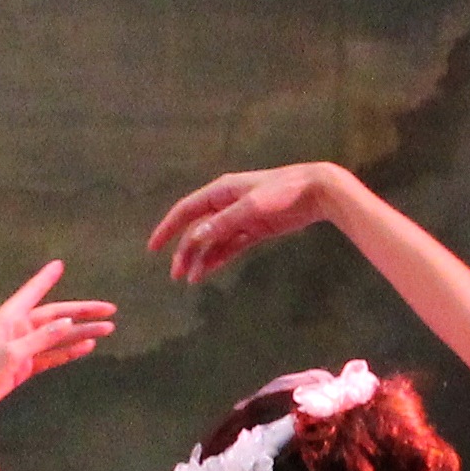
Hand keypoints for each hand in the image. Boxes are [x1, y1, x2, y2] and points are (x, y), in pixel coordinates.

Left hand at [0, 262, 114, 414]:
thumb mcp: (12, 353)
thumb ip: (41, 338)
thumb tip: (67, 323)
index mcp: (9, 318)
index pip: (33, 293)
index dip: (46, 278)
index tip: (59, 264)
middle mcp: (18, 328)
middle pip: (56, 315)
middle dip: (83, 312)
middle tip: (109, 310)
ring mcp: (23, 346)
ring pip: (59, 335)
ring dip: (82, 332)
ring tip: (107, 329)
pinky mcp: (26, 364)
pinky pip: (53, 354)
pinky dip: (69, 351)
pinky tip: (87, 346)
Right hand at [149, 163, 348, 284]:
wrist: (316, 192)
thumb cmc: (284, 193)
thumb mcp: (252, 207)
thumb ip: (224, 222)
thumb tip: (196, 237)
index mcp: (220, 191)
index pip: (185, 210)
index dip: (167, 228)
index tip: (153, 248)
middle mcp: (226, 203)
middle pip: (197, 229)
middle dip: (184, 251)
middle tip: (175, 275)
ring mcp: (240, 218)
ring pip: (212, 240)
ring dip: (200, 258)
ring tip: (190, 280)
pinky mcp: (255, 229)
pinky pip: (230, 246)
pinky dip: (218, 258)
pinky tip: (207, 271)